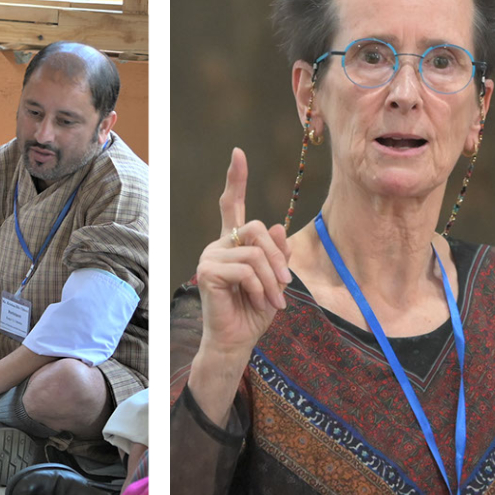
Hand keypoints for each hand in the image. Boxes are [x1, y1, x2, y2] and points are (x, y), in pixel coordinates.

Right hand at [195, 148, 292, 362]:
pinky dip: (261, 287)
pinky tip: (261, 301)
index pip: (231, 205)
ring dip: (272, 279)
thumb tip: (276, 226)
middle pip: (256, 228)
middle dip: (277, 257)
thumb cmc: (254, 311)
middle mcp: (218, 245)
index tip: (238, 153)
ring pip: (254, 253)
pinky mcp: (208, 273)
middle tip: (286, 284)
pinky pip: (245, 269)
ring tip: (275, 300)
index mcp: (233, 243)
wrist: (237, 341)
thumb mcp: (276, 279)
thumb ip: (277, 253)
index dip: (235, 179)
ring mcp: (210, 257)